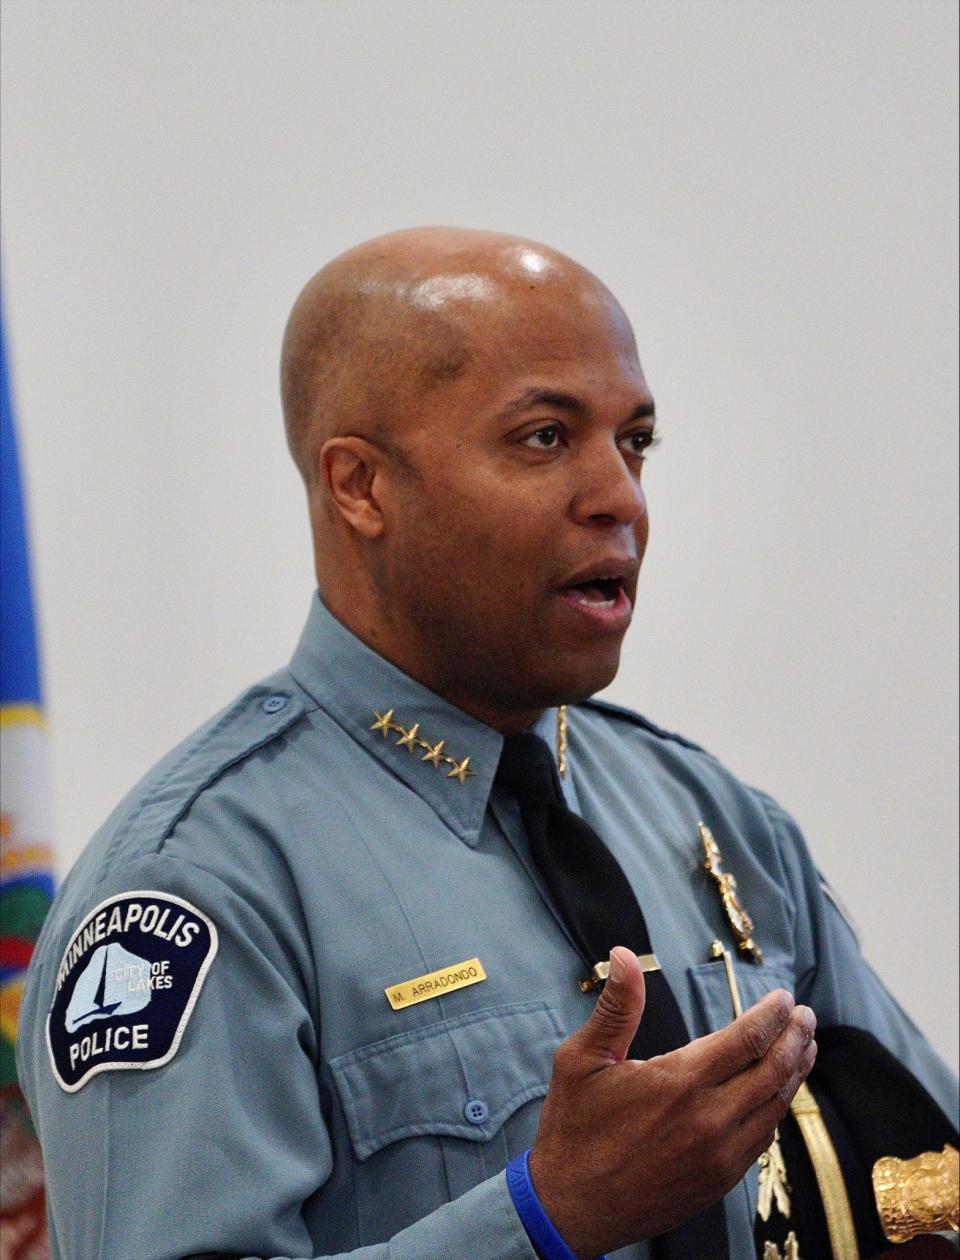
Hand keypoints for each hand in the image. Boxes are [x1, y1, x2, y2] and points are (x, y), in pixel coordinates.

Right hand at [528, 946, 816, 1258]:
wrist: (571, 1208)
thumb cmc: (573, 1130)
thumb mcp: (581, 1060)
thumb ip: (615, 1008)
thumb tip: (624, 955)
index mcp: (680, 1082)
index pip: (746, 1039)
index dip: (771, 1015)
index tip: (785, 998)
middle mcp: (709, 1119)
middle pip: (772, 1071)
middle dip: (795, 1038)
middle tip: (807, 1017)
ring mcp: (719, 1155)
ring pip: (773, 1107)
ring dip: (794, 1073)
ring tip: (805, 1048)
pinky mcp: (719, 1181)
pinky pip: (761, 1140)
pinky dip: (775, 1111)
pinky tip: (775, 1096)